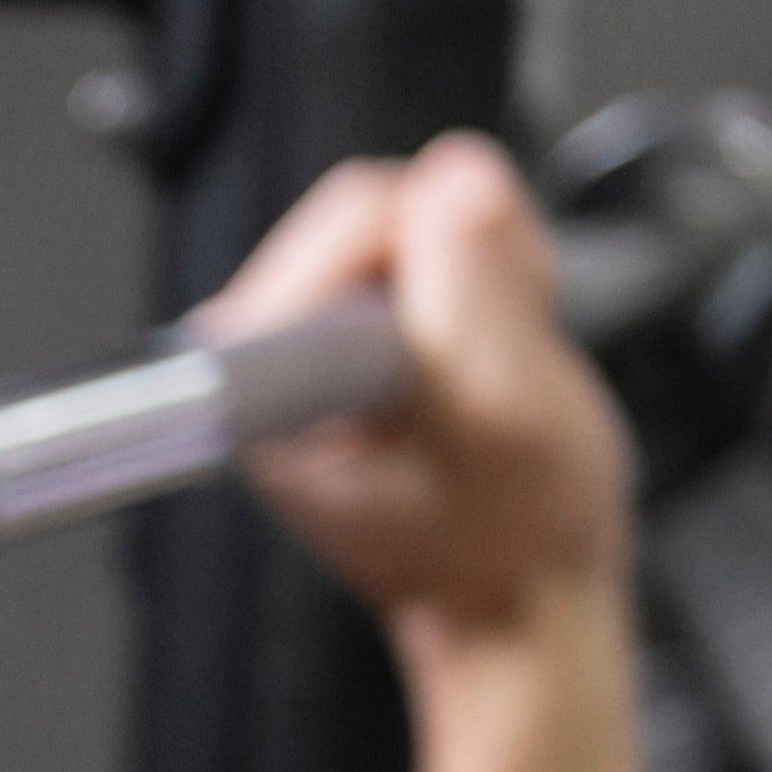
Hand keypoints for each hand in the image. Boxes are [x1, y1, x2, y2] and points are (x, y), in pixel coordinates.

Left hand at [198, 133, 632, 654]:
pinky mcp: (333, 332)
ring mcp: (292, 342)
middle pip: (372, 209)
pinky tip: (480, 358)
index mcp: (268, 386)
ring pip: (403, 223)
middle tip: (497, 355)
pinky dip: (474, 290)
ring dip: (476, 279)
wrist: (513, 596)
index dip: (451, 258)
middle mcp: (257, 357)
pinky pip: (416, 253)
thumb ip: (476, 288)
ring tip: (489, 367)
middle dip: (464, 264)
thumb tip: (455, 174)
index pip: (356, 221)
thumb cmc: (511, 538)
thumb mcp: (514, 414)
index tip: (474, 341)